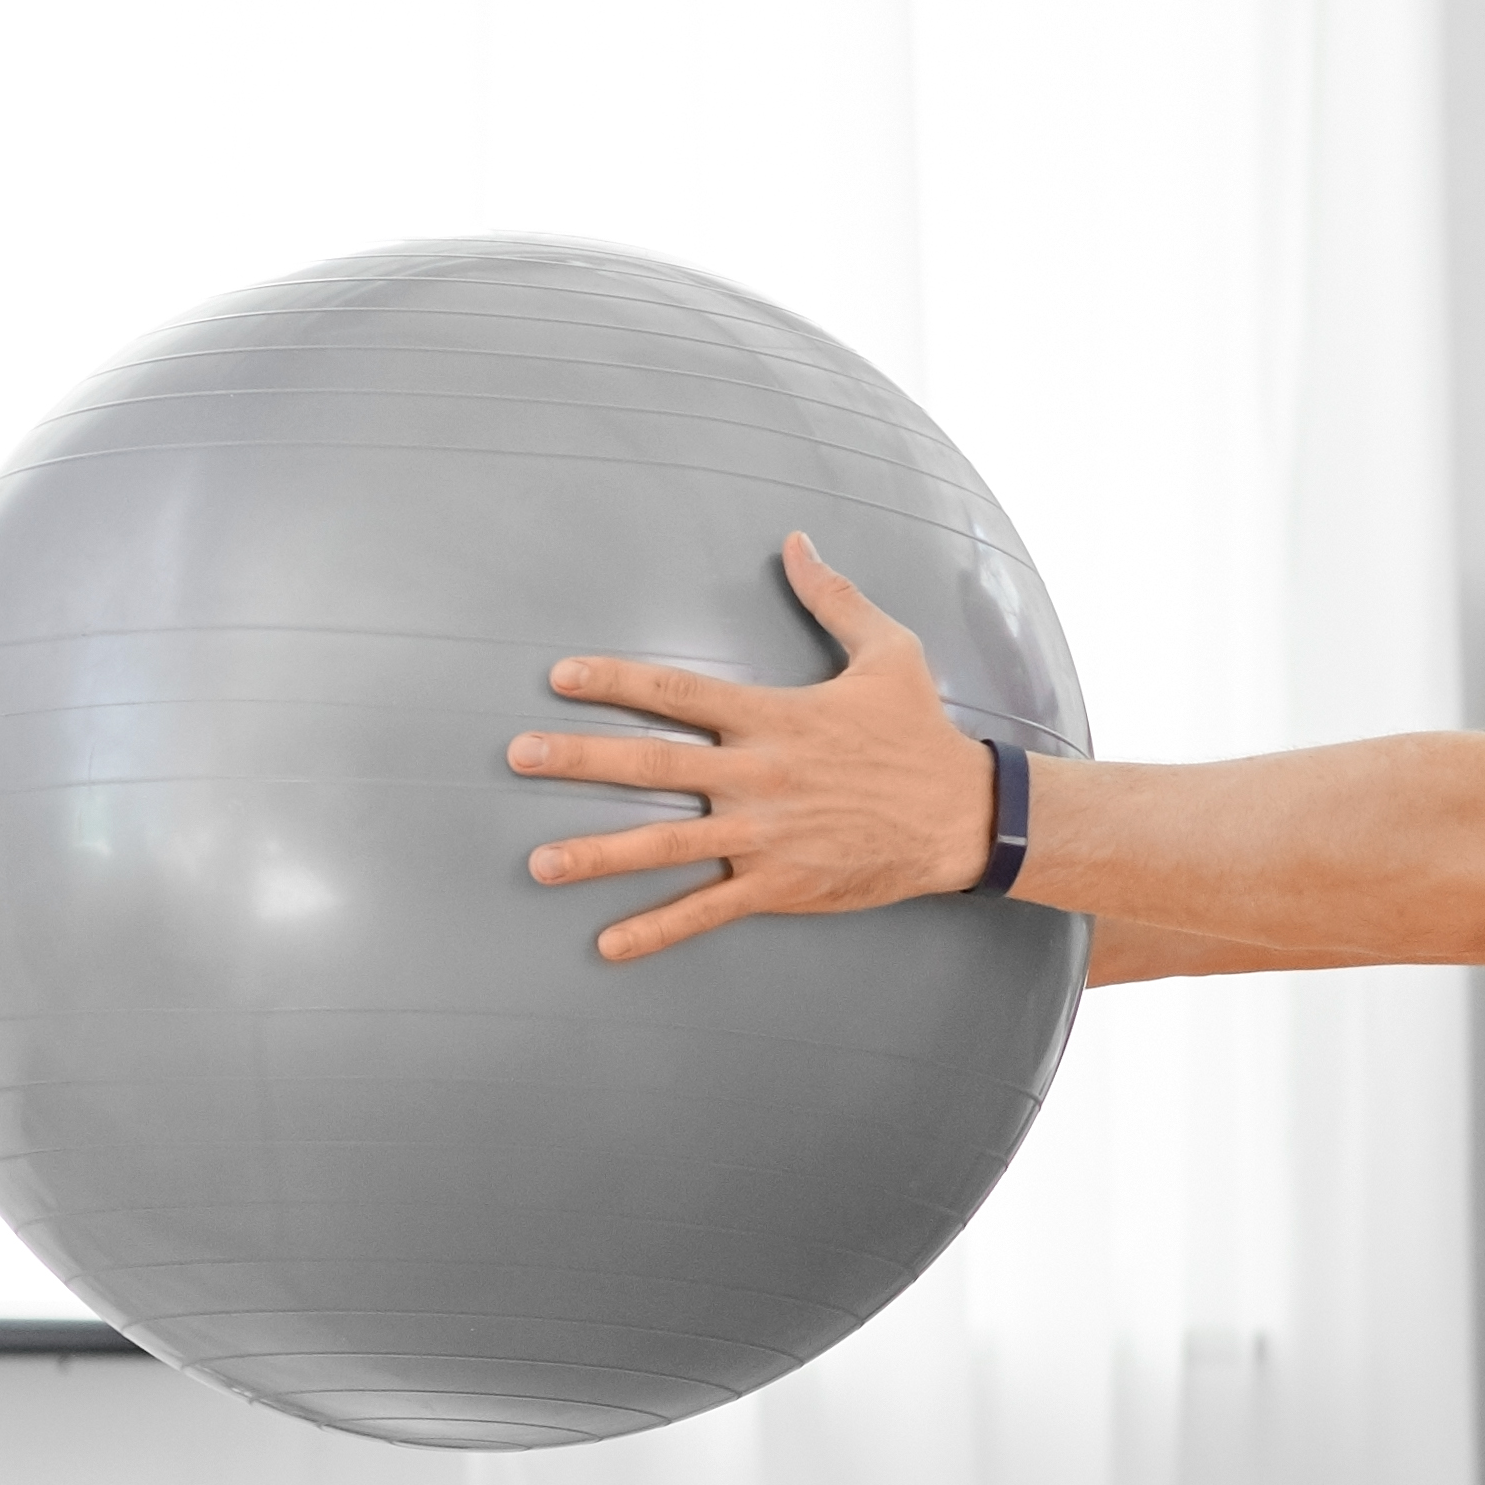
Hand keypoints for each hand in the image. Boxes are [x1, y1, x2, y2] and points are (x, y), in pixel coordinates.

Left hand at [507, 535, 994, 958]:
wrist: (965, 818)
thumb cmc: (923, 734)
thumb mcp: (889, 651)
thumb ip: (833, 597)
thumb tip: (796, 540)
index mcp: (773, 717)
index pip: (677, 691)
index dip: (615, 681)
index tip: (560, 677)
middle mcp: (759, 775)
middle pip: (652, 764)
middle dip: (580, 760)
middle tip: (518, 756)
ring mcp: (765, 836)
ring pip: (666, 845)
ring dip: (598, 854)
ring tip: (540, 862)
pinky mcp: (781, 885)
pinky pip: (706, 910)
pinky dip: (656, 929)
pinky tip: (608, 944)